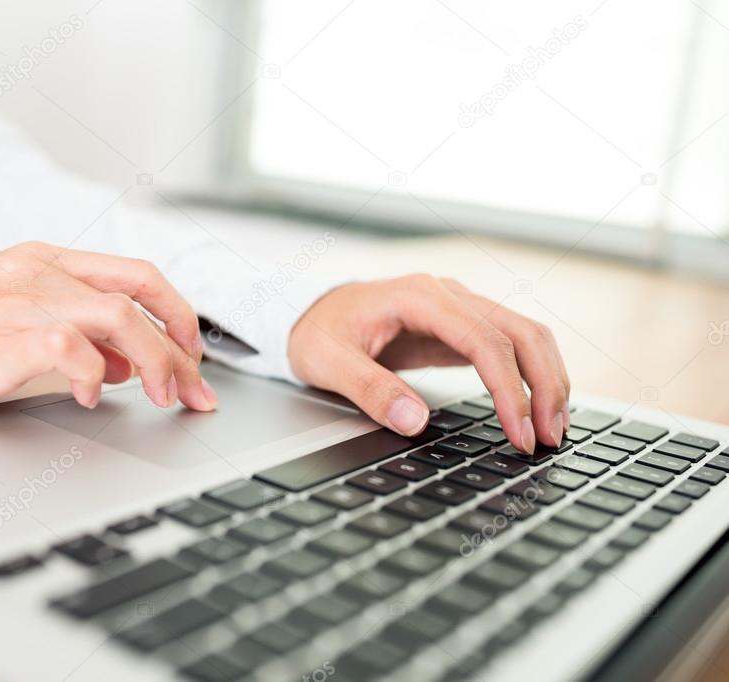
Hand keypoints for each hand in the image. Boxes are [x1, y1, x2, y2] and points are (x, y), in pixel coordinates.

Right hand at [0, 242, 217, 417]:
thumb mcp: (24, 319)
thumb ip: (81, 334)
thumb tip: (131, 364)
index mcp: (51, 261)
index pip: (138, 275)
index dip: (178, 313)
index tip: (194, 354)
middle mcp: (42, 272)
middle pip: (139, 295)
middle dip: (180, 347)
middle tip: (194, 390)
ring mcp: (23, 299)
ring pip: (118, 317)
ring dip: (155, 361)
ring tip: (162, 397)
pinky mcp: (3, 336)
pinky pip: (70, 347)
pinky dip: (95, 375)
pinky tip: (92, 397)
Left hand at [288, 274, 569, 451]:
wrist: (310, 312)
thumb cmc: (316, 332)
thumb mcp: (326, 362)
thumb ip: (367, 389)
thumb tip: (413, 421)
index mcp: (418, 297)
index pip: (483, 340)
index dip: (509, 389)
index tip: (519, 432)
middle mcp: (448, 295)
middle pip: (520, 332)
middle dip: (545, 386)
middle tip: (550, 438)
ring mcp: (459, 309)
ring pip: (526, 335)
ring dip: (548, 380)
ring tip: (555, 429)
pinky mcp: (462, 327)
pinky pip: (511, 346)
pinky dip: (532, 375)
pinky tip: (539, 408)